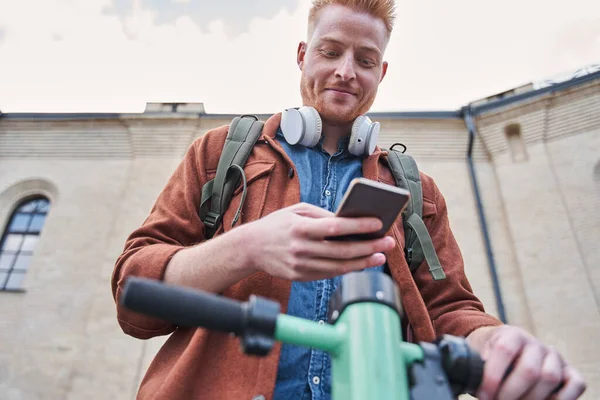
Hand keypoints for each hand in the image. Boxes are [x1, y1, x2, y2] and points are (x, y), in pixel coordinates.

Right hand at [243, 202, 395, 280]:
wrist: (251, 248)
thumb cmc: (277, 225)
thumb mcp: (296, 211)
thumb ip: (322, 216)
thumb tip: (348, 222)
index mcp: (300, 227)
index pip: (335, 227)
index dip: (358, 226)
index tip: (378, 224)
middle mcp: (301, 248)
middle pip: (342, 250)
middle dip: (369, 247)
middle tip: (388, 243)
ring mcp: (300, 265)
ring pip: (338, 266)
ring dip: (363, 262)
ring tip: (380, 255)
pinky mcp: (300, 277)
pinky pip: (329, 274)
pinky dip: (346, 269)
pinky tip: (361, 263)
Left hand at [473, 325, 585, 399]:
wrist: (501, 348)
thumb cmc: (487, 354)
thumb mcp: (476, 353)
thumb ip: (476, 364)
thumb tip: (475, 380)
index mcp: (511, 334)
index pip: (504, 350)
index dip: (493, 376)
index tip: (483, 394)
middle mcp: (535, 343)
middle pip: (529, 370)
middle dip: (511, 393)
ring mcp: (554, 357)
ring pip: (551, 378)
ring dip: (531, 398)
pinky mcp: (568, 371)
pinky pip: (575, 384)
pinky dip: (561, 399)